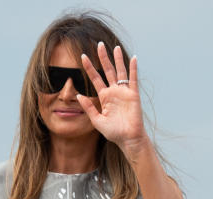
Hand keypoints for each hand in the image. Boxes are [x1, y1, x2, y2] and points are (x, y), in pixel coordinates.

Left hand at [75, 42, 148, 156]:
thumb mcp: (97, 120)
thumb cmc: (113, 132)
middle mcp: (114, 92)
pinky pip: (133, 79)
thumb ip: (88, 108)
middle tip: (99, 44)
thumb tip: (78, 96)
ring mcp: (124, 92)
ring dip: (117, 59)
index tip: (82, 56)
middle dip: (103, 58)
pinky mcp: (133, 95)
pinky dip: (133, 69)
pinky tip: (133, 58)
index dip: (89, 67)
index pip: (95, 78)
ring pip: (120, 71)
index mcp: (104, 97)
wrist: (127, 139)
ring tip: (114, 47)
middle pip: (107, 70)